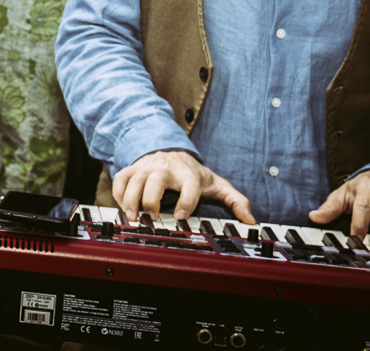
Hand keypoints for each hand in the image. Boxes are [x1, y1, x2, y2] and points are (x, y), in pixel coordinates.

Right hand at [114, 150, 255, 224]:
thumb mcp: (217, 184)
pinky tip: (123, 206)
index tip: (180, 215)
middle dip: (151, 199)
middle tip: (151, 216)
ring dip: (131, 198)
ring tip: (133, 215)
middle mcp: (166, 168)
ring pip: (135, 179)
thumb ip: (235, 200)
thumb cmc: (192, 172)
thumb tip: (250, 219)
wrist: (171, 151)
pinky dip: (118, 192)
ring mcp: (148, 167)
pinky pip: (121, 177)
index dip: (185, 200)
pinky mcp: (134, 168)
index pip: (189, 185)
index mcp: (188, 174)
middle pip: (156, 180)